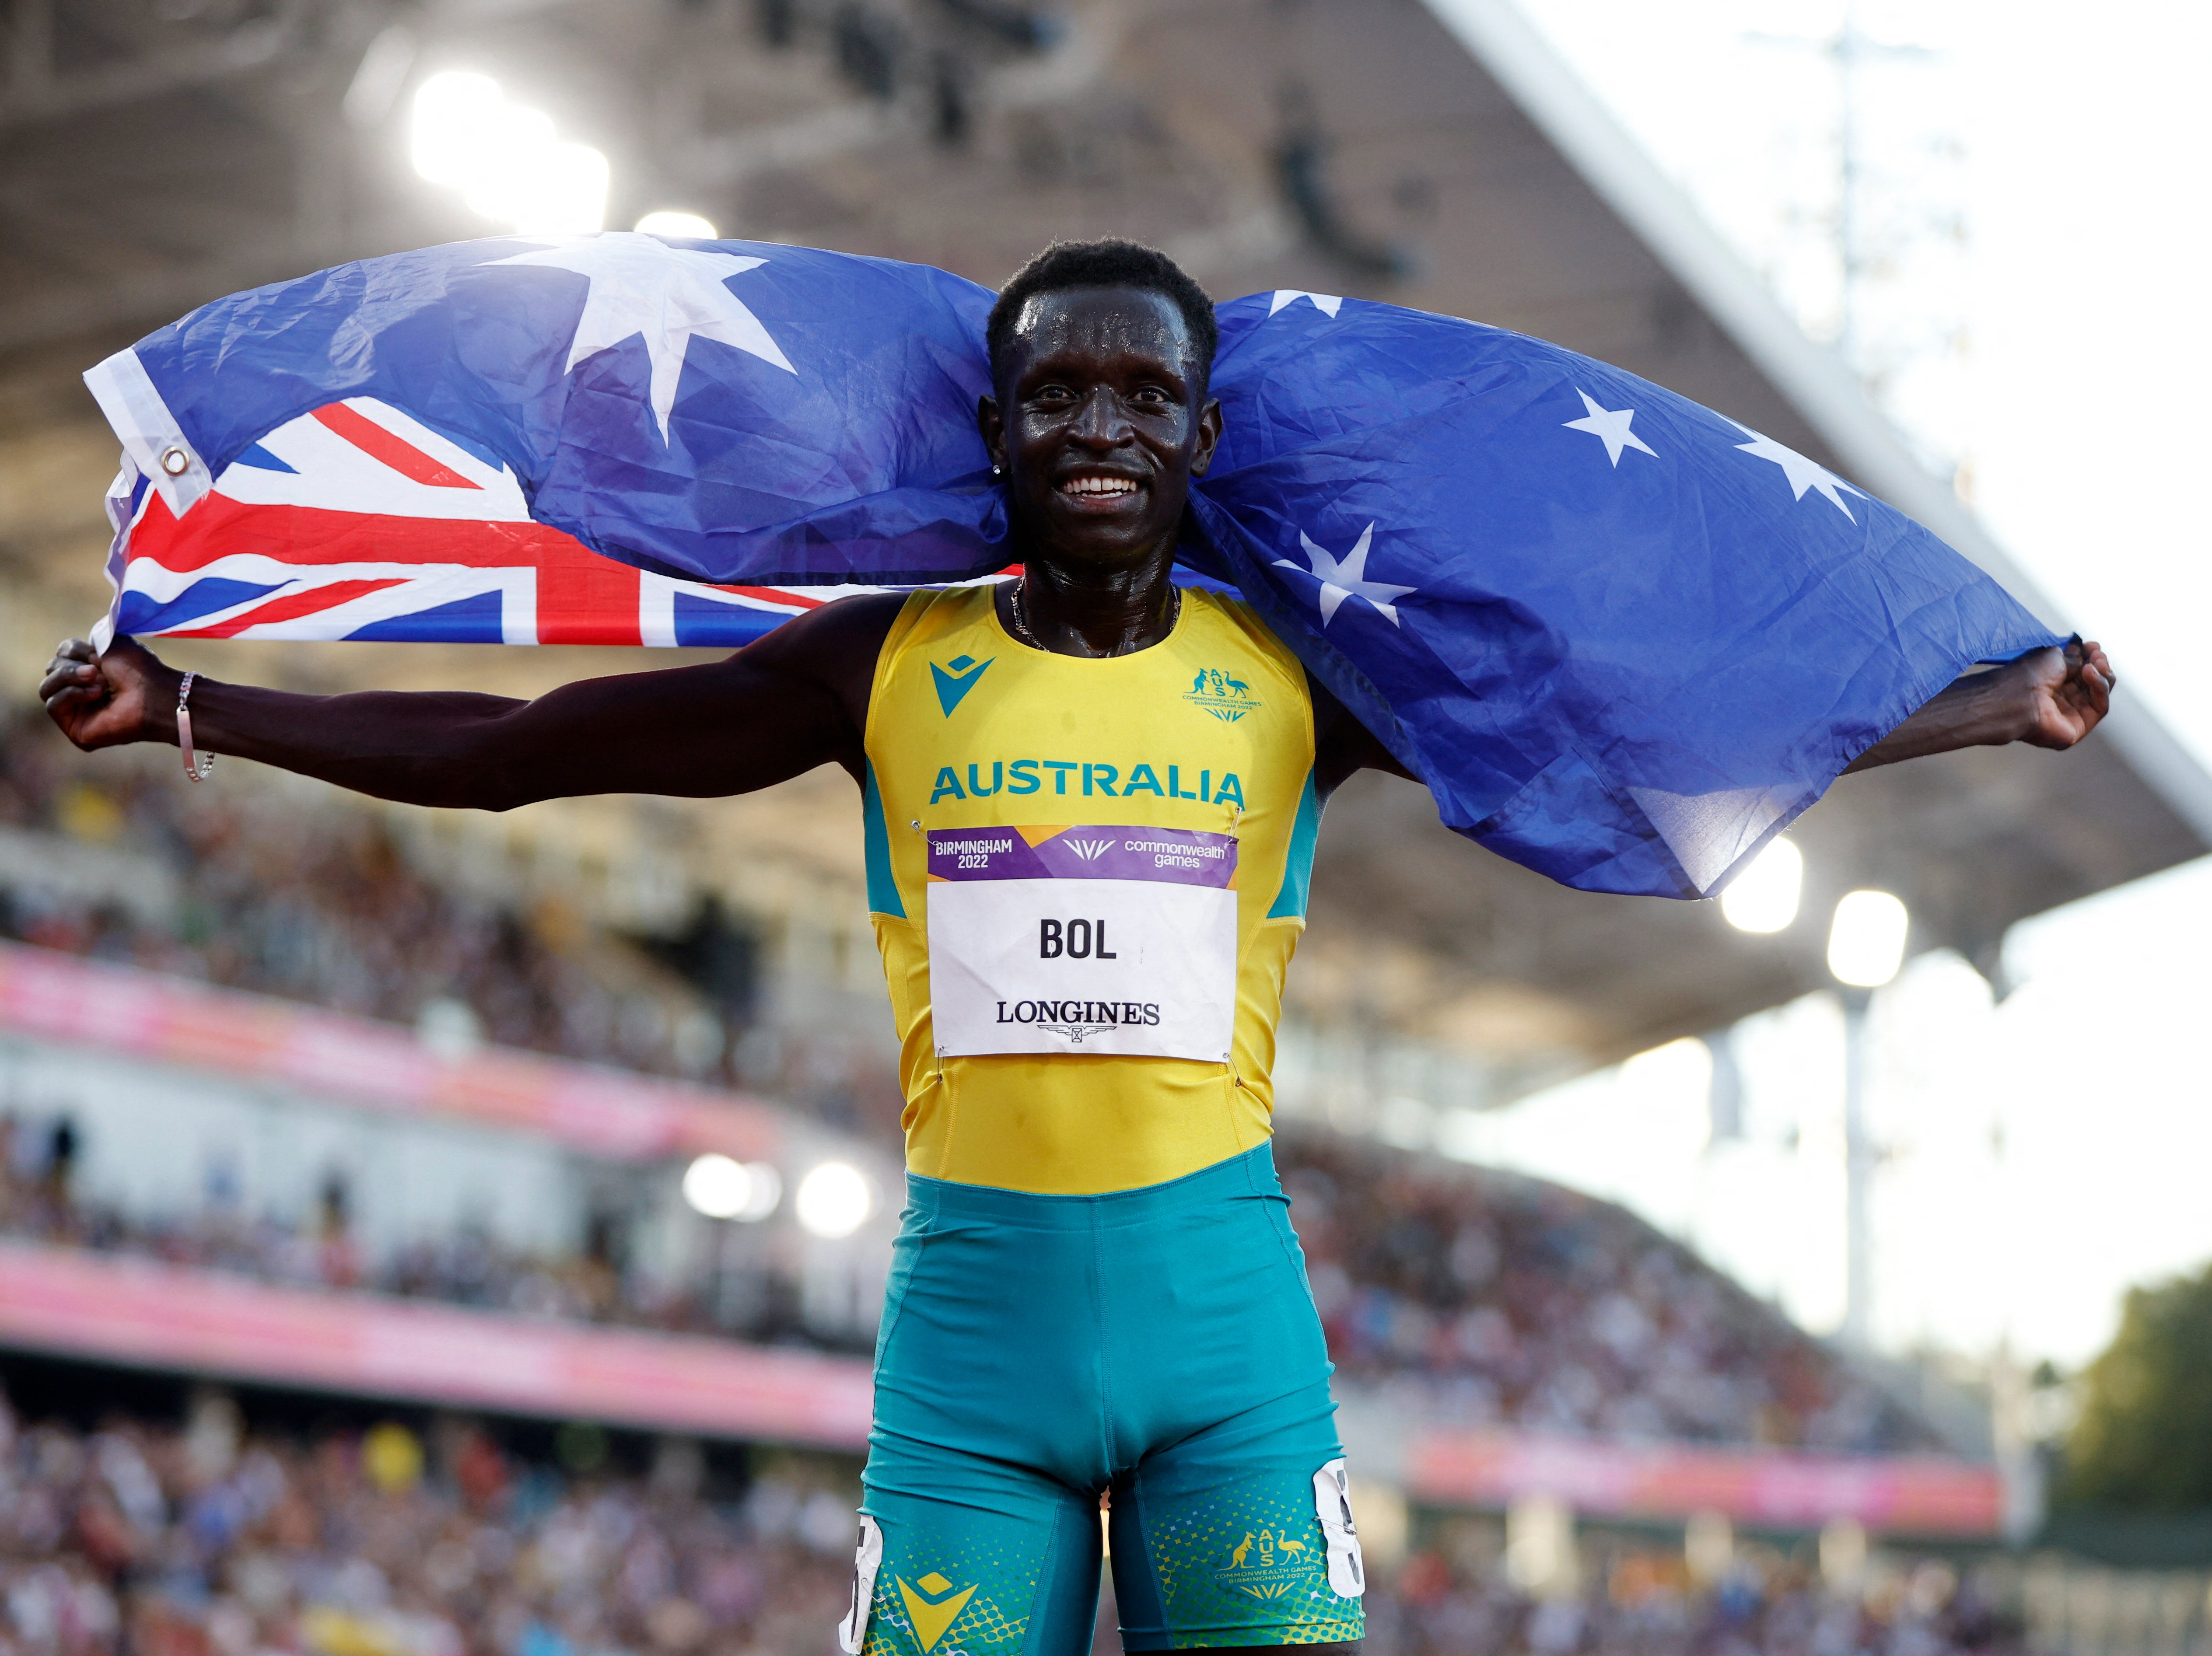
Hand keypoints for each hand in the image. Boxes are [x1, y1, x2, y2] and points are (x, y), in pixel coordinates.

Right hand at [38, 635, 174, 751]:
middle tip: (98, 669)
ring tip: (98, 681)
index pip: (61, 654)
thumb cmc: (139, 669)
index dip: (73, 649)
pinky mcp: (75, 729)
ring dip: (68, 678)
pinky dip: (71, 694)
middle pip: (51, 668)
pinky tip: (96, 694)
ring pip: (46, 688)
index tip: (96, 653)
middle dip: (71, 665)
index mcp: (90, 669)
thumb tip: (68, 648)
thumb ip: (88, 641)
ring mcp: (77, 711)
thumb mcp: (110, 644)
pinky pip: (53, 705)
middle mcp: (81, 690)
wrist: (155, 694)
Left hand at [2010, 638, 2115, 750]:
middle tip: (2097, 654)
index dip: (2088, 657)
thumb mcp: (2054, 657)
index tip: (2092, 646)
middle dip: (2098, 665)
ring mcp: (2069, 715)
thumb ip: (2073, 657)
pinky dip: (2100, 687)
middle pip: (2092, 683)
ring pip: (2099, 694)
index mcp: (2050, 684)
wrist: (2016, 697)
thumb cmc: (2027, 676)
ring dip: (2102, 675)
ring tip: (2096, 662)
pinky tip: (2091, 673)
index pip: (2079, 672)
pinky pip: (2100, 707)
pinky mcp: (2078, 728)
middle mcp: (2060, 700)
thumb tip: (2085, 653)